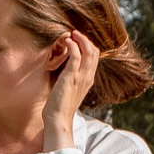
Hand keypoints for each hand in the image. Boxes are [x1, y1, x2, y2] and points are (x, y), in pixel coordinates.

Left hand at [42, 28, 99, 148]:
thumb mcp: (70, 89)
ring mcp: (81, 77)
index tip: (78, 39)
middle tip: (75, 33)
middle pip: (95, 52)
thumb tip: (67, 70)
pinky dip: (73, 46)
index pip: (95, 57)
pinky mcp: (71, 77)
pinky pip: (76, 56)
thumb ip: (72, 79)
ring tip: (72, 34)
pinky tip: (67, 41)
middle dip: (86, 40)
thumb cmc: (60, 106)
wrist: (58, 119)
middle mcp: (88, 77)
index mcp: (88, 79)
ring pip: (89, 52)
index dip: (88, 45)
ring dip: (81, 40)